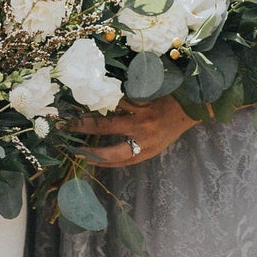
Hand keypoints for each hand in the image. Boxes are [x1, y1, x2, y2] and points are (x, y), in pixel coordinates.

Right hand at [72, 97, 193, 167]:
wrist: (191, 108)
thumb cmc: (168, 130)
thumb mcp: (153, 148)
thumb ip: (131, 153)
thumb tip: (102, 160)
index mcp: (145, 150)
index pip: (115, 158)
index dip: (95, 156)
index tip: (79, 154)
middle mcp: (143, 134)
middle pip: (107, 130)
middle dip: (83, 128)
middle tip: (66, 127)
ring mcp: (144, 115)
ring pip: (111, 111)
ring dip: (90, 110)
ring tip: (74, 110)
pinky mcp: (145, 99)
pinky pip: (121, 98)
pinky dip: (107, 97)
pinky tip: (94, 96)